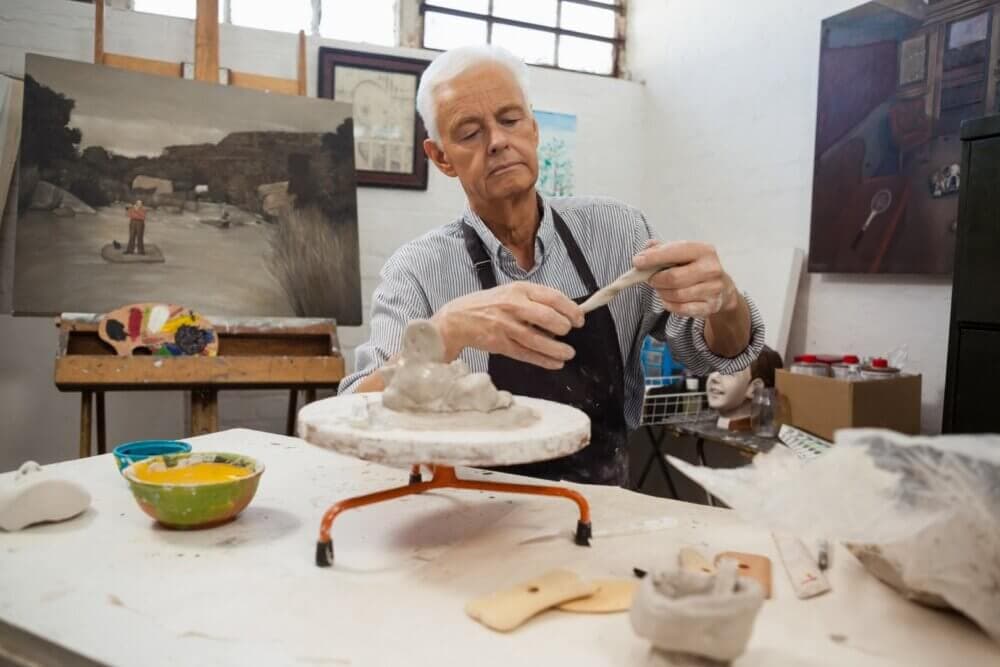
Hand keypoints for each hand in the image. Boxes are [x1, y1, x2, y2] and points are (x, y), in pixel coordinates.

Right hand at [431, 282, 584, 369]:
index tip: (579, 318)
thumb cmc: (488, 304)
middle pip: (547, 318)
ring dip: (557, 349)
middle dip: (564, 327)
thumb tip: (564, 312)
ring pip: (538, 340)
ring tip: (568, 353)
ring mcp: (506, 326)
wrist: (457, 319)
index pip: (552, 297)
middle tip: (569, 332)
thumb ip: (535, 299)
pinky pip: (527, 354)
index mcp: (519, 289)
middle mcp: (513, 306)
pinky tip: (555, 363)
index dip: (570, 309)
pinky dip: (543, 360)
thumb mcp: (511, 291)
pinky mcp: (500, 344)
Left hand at [633, 240, 738, 317]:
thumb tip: (645, 250)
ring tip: (661, 288)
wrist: (722, 288)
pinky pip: (681, 309)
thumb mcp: (683, 252)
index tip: (637, 261)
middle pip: (674, 278)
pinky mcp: (710, 306)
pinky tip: (668, 299)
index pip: (674, 252)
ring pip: (676, 295)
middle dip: (656, 279)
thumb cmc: (695, 267)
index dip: (653, 258)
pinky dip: (669, 304)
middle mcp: (711, 269)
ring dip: (662, 292)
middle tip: (650, 279)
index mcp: (704, 250)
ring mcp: (713, 289)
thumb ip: (662, 248)